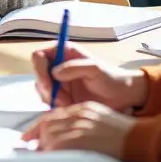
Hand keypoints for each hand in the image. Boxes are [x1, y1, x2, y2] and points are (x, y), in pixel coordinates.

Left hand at [22, 101, 134, 158]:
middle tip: (33, 150)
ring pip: (51, 133)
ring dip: (44, 146)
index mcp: (84, 108)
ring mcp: (81, 125)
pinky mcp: (82, 138)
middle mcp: (80, 114)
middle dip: (38, 137)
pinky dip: (51, 151)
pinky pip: (59, 144)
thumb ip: (84, 124)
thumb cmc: (127, 136)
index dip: (38, 127)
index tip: (28, 138)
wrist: (142, 139)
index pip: (53, 115)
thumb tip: (64, 138)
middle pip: (49, 123)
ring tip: (43, 157)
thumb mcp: (103, 121)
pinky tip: (50, 158)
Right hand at [31, 43, 147, 111]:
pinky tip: (70, 108)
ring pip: (41, 90)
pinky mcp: (61, 97)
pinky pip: (48, 102)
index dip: (39, 69)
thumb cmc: (111, 78)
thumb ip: (74, 67)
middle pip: (37, 75)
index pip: (39, 56)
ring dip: (52, 99)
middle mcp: (57, 65)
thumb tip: (54, 72)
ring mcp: (58, 82)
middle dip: (47, 89)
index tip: (48, 85)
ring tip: (70, 104)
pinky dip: (56, 107)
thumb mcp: (95, 69)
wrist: (122, 97)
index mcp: (63, 53)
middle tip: (63, 100)